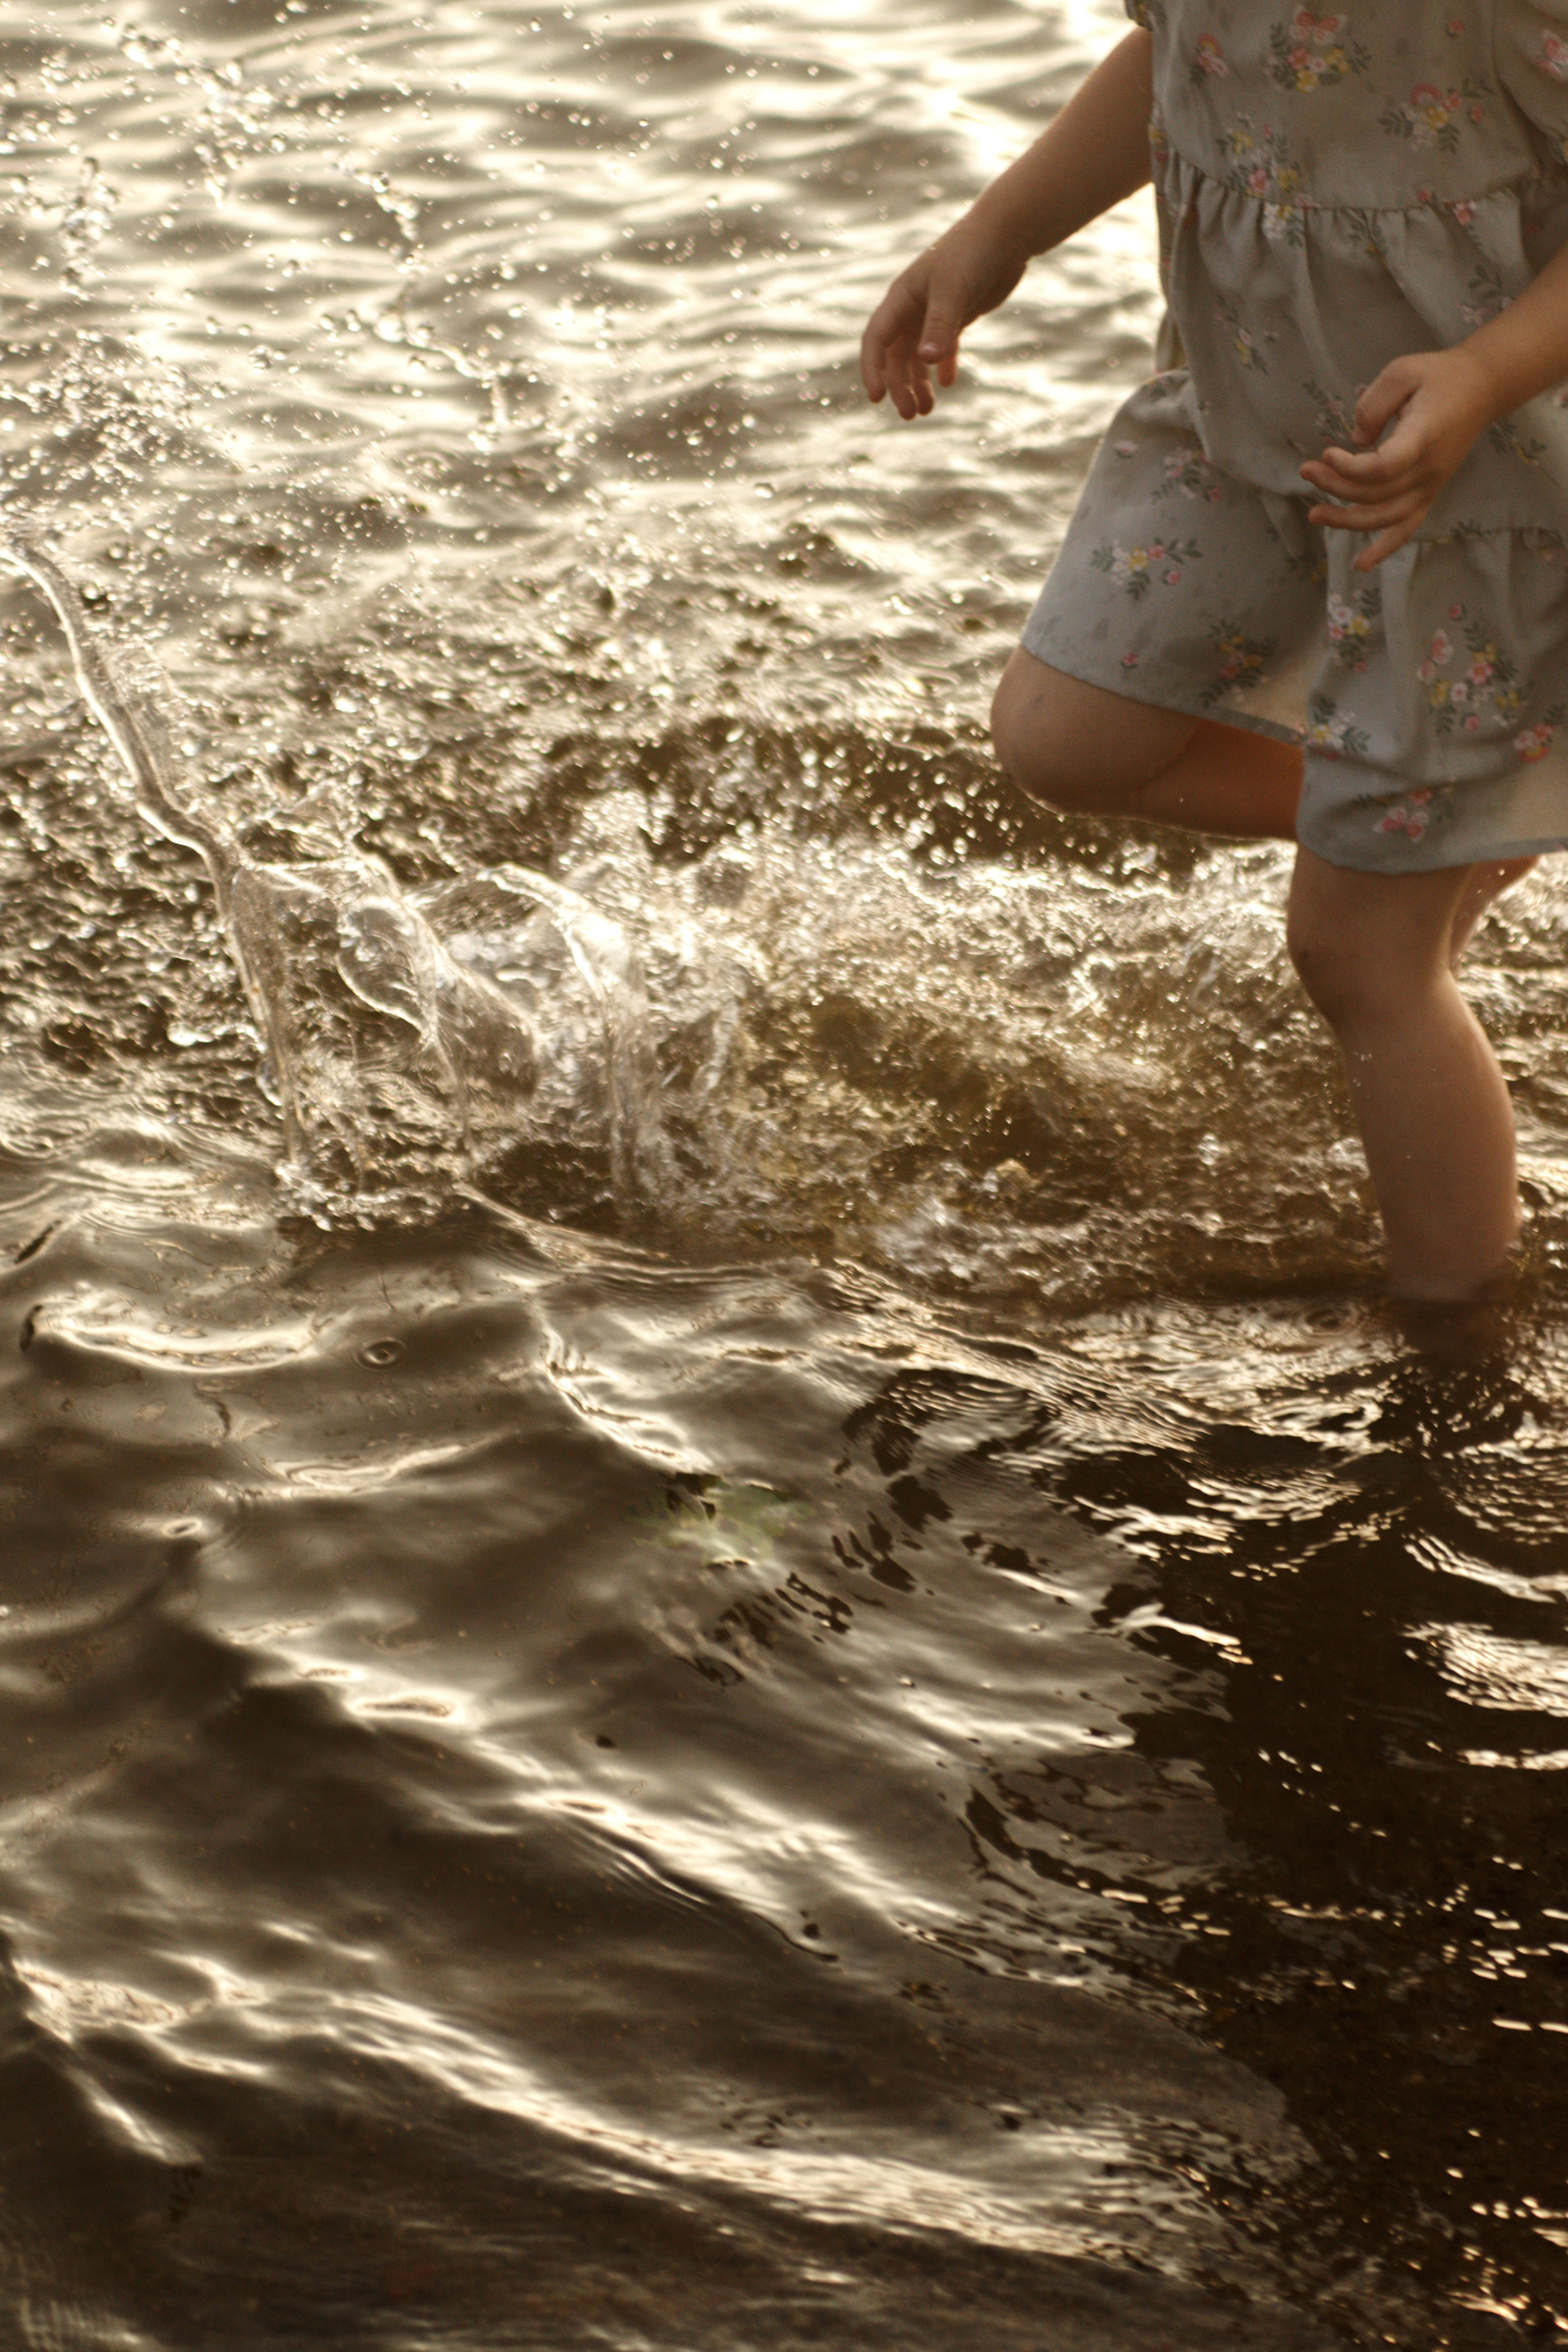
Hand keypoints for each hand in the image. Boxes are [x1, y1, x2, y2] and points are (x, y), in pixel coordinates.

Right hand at [860, 213, 1031, 419]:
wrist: (1006, 234)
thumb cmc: (973, 254)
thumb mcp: (953, 290)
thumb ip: (940, 326)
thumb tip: (926, 362)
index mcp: (901, 298)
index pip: (877, 340)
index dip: (873, 370)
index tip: (876, 398)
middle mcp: (912, 308)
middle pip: (896, 356)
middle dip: (900, 386)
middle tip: (910, 414)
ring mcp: (933, 313)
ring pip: (918, 357)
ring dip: (918, 383)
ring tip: (925, 410)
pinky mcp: (956, 316)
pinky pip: (943, 348)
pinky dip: (943, 367)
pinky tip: (946, 384)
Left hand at [1298, 346, 1499, 569]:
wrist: (1480, 389)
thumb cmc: (1437, 377)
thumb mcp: (1402, 371)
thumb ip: (1374, 404)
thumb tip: (1356, 440)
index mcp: (1423, 436)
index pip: (1385, 467)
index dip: (1351, 469)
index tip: (1327, 453)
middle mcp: (1429, 468)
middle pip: (1376, 493)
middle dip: (1335, 487)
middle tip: (1306, 471)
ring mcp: (1431, 485)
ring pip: (1385, 517)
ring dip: (1346, 520)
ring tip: (1315, 514)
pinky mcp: (1429, 493)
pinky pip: (1406, 528)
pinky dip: (1383, 548)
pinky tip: (1360, 566)